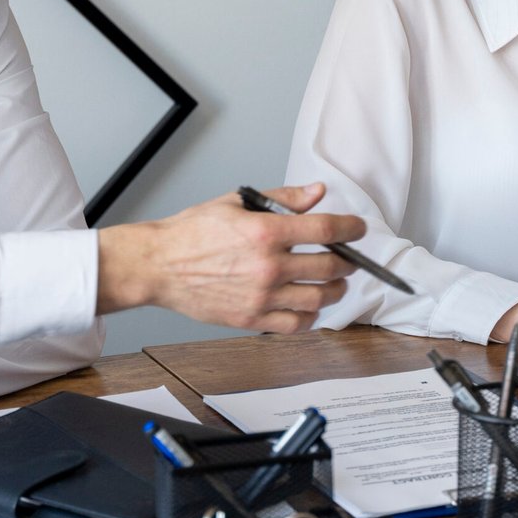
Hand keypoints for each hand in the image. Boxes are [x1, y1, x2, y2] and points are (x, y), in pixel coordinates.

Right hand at [97, 183, 362, 332]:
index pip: (326, 230)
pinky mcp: (252, 319)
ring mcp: (261, 296)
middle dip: (347, 262)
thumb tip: (317, 193)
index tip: (358, 229)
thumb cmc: (193, 232)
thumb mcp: (237, 202)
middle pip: (330, 267)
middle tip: (347, 258)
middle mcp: (268, 266)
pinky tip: (309, 305)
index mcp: (265, 232)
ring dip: (335, 290)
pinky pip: (297, 324)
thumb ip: (283, 198)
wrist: (159, 265)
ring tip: (333, 283)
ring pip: (319, 299)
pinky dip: (311, 316)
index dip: (351, 228)